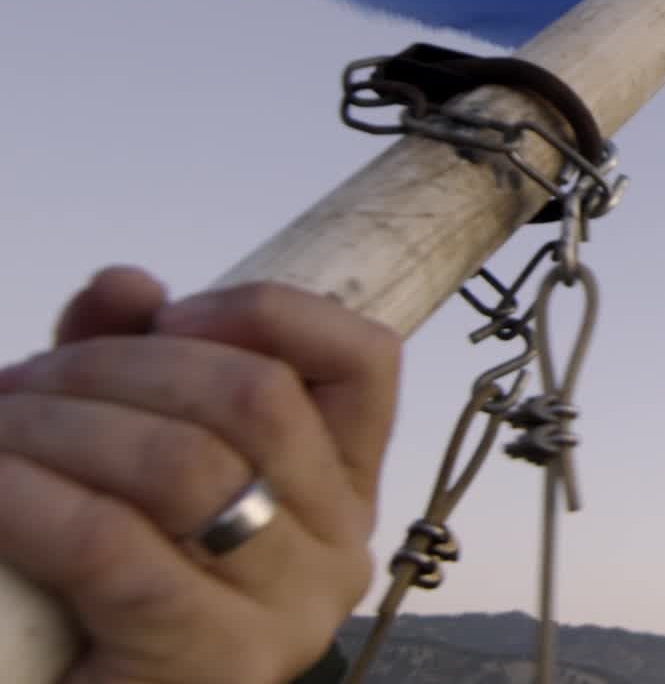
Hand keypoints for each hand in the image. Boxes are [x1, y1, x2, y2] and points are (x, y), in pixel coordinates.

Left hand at [0, 267, 400, 683]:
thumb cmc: (103, 593)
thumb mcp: (131, 455)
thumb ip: (134, 362)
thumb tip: (126, 284)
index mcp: (342, 492)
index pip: (365, 362)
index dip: (272, 311)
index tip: (169, 310)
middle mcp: (339, 549)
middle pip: (258, 398)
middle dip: (123, 364)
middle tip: (25, 381)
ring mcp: (287, 613)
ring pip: (186, 465)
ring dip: (64, 425)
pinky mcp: (210, 664)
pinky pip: (111, 547)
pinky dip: (31, 499)